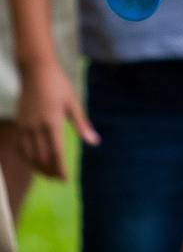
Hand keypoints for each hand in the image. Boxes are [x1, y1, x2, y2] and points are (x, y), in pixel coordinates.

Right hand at [16, 61, 99, 178]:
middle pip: (41, 158)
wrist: (36, 71)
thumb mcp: (74, 102)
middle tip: (59, 179)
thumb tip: (94, 142)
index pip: (56, 153)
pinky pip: (20, 147)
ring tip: (49, 174)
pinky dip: (27, 158)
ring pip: (29, 155)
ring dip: (38, 167)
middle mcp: (36, 127)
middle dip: (50, 171)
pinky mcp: (18, 124)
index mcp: (52, 122)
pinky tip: (34, 162)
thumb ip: (82, 124)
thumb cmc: (59, 85)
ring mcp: (24, 126)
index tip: (65, 180)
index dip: (60, 169)